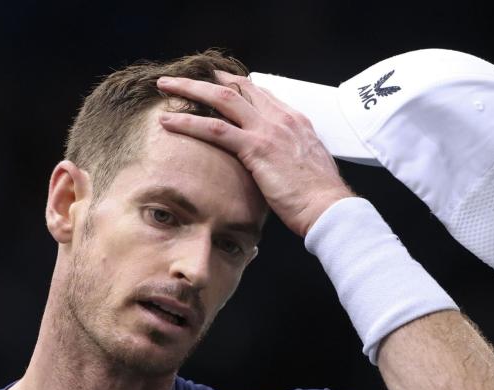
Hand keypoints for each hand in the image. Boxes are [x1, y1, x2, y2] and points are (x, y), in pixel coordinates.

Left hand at [156, 71, 354, 237]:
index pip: (259, 92)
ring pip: (222, 99)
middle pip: (238, 87)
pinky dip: (188, 123)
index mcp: (294, 120)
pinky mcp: (256, 148)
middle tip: (180, 78)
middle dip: (206, 79)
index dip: (233, 84)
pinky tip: (168, 122)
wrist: (329, 207)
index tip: (213, 82)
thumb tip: (273, 162)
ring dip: (189, 90)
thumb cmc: (318, 196)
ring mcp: (268, 130)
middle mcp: (281, 118)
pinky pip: (215, 129)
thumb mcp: (304, 164)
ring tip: (164, 87)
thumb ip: (288, 154)